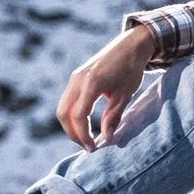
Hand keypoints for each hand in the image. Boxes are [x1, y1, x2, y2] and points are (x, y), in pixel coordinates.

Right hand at [57, 26, 155, 150]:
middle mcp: (78, 79)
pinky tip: (85, 124)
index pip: (79, 116)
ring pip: (63, 108)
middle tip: (88, 146)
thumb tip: (107, 139)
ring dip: (71, 125)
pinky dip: (73, 115)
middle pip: (63, 113)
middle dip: (73, 134)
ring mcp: (75, 78)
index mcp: (91, 83)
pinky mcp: (76, 78)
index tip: (93, 148)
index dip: (84, 135)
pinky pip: (68, 100)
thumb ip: (113, 117)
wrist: (130, 45)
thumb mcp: (125, 95)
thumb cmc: (131, 69)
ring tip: (86, 138)